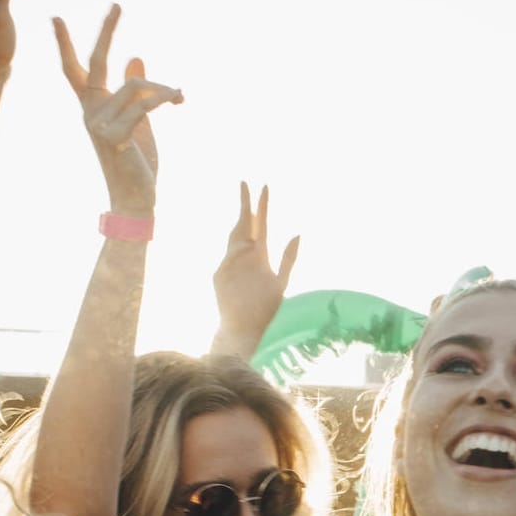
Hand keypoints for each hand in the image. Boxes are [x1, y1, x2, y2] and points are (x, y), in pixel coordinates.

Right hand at [52, 5, 182, 215]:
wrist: (136, 197)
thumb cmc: (137, 161)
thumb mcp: (139, 121)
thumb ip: (136, 91)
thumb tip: (135, 58)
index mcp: (93, 107)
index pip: (74, 69)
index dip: (66, 45)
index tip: (56, 19)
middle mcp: (90, 111)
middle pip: (95, 62)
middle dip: (106, 32)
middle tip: (117, 5)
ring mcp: (99, 124)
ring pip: (136, 86)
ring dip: (163, 88)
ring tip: (180, 96)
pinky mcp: (115, 136)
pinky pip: (144, 105)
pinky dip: (165, 98)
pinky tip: (179, 99)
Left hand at [214, 182, 300, 343]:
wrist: (241, 330)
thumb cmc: (268, 310)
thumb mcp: (283, 283)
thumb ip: (289, 257)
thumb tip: (297, 234)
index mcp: (257, 254)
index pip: (258, 222)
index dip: (260, 202)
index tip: (261, 185)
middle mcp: (239, 255)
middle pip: (241, 223)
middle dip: (244, 204)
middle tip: (245, 185)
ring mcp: (226, 263)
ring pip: (234, 239)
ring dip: (242, 229)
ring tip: (248, 217)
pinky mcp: (218, 273)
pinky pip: (229, 258)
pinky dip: (237, 255)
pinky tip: (244, 263)